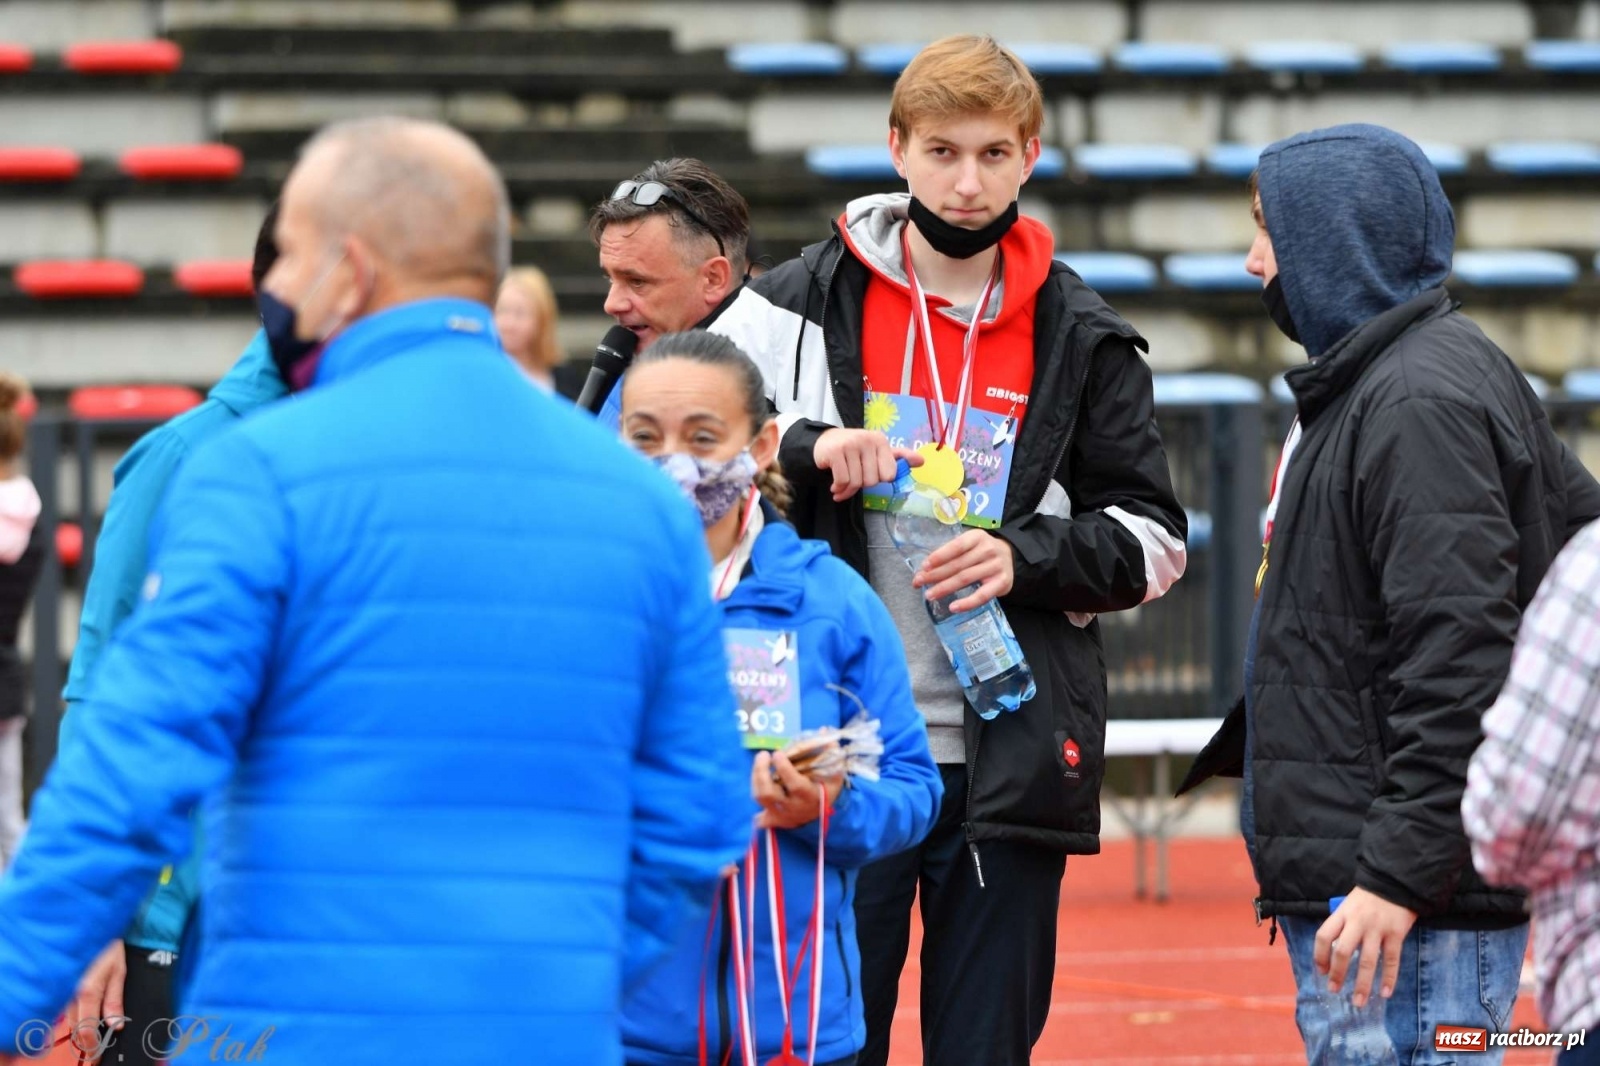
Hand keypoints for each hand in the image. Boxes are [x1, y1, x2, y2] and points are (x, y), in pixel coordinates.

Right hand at [67, 939, 126, 1060]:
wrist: (90, 926)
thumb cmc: (108, 946)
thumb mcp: (118, 972)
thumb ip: (115, 1000)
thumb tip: (116, 1024)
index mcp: (87, 990)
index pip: (86, 1028)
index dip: (92, 1044)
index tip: (98, 1053)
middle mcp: (69, 993)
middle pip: (76, 1027)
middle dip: (86, 1039)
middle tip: (98, 1048)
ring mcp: (62, 990)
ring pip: (69, 1019)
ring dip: (81, 1029)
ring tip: (95, 1035)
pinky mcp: (60, 987)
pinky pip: (65, 1008)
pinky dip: (75, 1016)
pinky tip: (86, 1017)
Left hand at [751, 750, 842, 829]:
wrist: (827, 814)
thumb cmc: (828, 789)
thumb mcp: (835, 772)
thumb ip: (830, 751)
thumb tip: (823, 730)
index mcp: (810, 796)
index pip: (794, 784)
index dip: (784, 768)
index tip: (777, 753)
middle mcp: (794, 808)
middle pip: (768, 794)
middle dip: (761, 772)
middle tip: (763, 755)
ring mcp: (782, 815)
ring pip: (760, 798)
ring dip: (756, 778)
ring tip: (760, 763)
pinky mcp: (776, 820)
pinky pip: (761, 819)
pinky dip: (757, 810)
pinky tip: (761, 792)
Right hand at [813, 429, 921, 501]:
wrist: (824, 442)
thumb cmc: (854, 450)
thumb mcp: (877, 451)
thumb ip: (898, 458)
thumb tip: (921, 461)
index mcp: (880, 441)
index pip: (889, 474)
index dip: (878, 479)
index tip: (869, 474)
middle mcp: (867, 440)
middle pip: (872, 480)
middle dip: (861, 485)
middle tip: (853, 478)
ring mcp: (850, 445)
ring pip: (856, 482)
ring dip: (847, 490)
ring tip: (841, 486)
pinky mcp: (835, 452)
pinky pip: (843, 481)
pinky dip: (838, 489)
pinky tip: (835, 486)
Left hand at [915, 529, 1015, 611]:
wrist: (1010, 556)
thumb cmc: (981, 552)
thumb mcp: (970, 544)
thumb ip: (952, 553)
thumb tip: (925, 570)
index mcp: (977, 537)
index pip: (956, 546)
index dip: (939, 556)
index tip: (924, 566)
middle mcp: (988, 549)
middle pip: (958, 564)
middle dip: (935, 574)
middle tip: (919, 582)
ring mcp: (996, 566)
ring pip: (966, 579)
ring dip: (945, 588)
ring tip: (930, 595)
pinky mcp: (1002, 583)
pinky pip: (982, 595)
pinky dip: (967, 603)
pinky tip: (953, 607)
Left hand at [1315, 887, 1415, 1007]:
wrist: (1396, 881)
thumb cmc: (1369, 896)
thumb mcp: (1349, 904)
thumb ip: (1342, 924)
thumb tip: (1334, 950)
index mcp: (1342, 913)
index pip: (1323, 935)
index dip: (1319, 955)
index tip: (1321, 971)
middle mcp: (1357, 922)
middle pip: (1343, 951)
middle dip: (1338, 974)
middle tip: (1335, 990)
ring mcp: (1378, 929)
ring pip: (1367, 960)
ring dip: (1362, 984)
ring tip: (1358, 1002)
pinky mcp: (1397, 933)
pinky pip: (1392, 960)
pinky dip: (1389, 978)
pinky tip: (1385, 992)